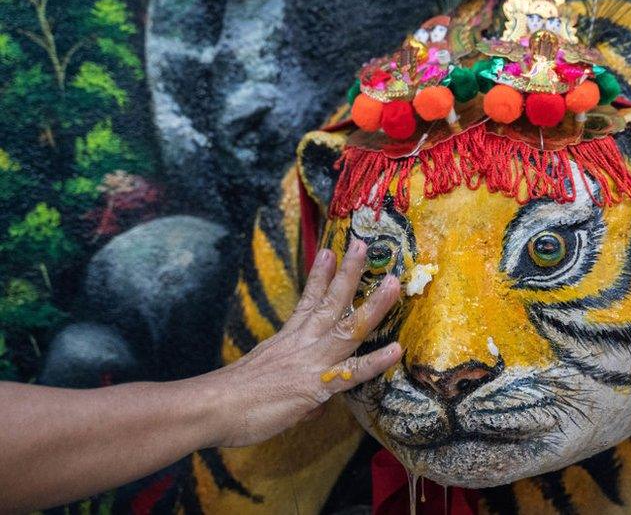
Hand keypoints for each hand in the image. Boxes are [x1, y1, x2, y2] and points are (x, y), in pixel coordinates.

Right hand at [206, 241, 401, 447]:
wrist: (212, 407)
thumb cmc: (230, 399)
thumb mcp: (263, 384)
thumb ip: (295, 391)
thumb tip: (314, 406)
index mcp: (287, 340)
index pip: (308, 301)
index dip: (320, 276)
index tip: (330, 252)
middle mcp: (302, 343)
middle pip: (331, 302)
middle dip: (350, 274)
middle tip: (364, 246)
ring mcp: (311, 361)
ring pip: (349, 328)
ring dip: (374, 305)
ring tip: (393, 283)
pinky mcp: (316, 386)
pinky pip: (352, 373)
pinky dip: (375, 362)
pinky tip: (397, 349)